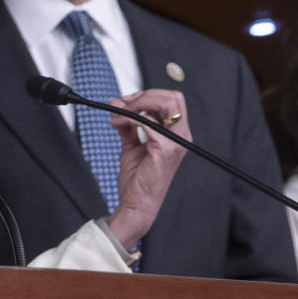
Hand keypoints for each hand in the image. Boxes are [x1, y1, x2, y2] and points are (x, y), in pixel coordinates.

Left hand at [106, 89, 188, 249]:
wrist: (136, 203)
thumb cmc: (138, 178)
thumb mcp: (131, 144)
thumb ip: (127, 123)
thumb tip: (116, 104)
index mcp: (176, 134)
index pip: (171, 100)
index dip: (148, 95)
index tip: (126, 101)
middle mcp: (181, 137)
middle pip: (172, 97)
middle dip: (142, 96)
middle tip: (121, 104)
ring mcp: (176, 143)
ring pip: (164, 104)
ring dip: (134, 105)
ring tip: (116, 116)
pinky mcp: (165, 149)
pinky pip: (147, 122)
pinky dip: (130, 118)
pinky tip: (118, 124)